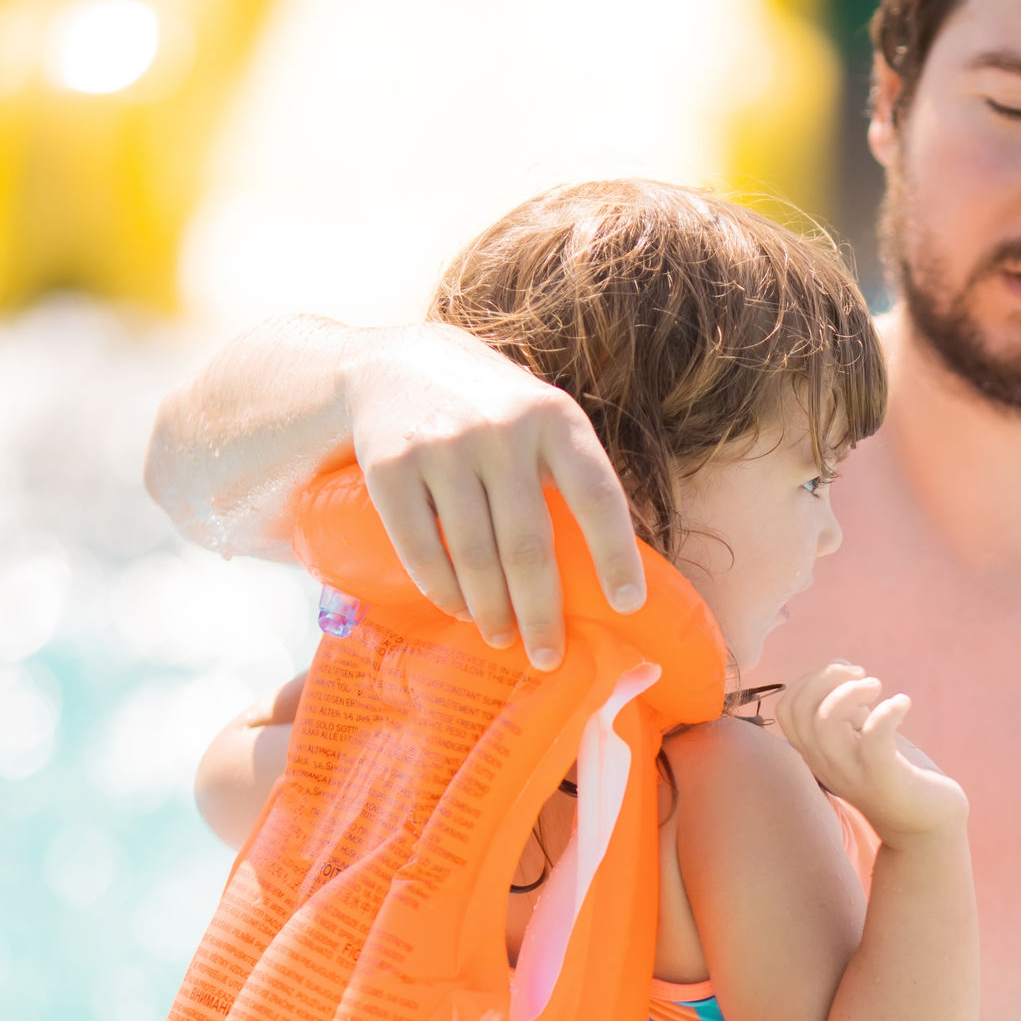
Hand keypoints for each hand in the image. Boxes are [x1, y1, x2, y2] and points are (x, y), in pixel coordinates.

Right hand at [349, 323, 647, 668]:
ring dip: (491, 610)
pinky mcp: (391, 466)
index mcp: (555, 418)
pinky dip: (442, 590)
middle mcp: (502, 430)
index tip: (628, 606)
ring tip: (502, 637)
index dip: (616, 555)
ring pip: (475, 555)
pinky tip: (458, 610)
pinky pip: (421, 548)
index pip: (597, 495)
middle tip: (548, 655)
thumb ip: (569, 473)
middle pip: (529, 544)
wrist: (392, 365)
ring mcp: (443, 446)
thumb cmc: (488, 408)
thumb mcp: (540, 417)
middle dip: (541, 612)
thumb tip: (605, 568)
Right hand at [776, 663, 967, 843]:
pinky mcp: (884, 779)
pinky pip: (874, 738)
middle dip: (826, 678)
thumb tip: (839, 665)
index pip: (788, 708)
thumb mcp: (863, 734)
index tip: (848, 675)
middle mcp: (826, 764)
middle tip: (863, 677)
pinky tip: (903, 703)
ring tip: (878, 687)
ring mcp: (852, 774)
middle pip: (799, 710)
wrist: (926, 825)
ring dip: (851, 691)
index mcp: (817, 753)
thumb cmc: (896, 773)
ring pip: (824, 723)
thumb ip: (847, 704)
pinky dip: (888, 711)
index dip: (813, 680)